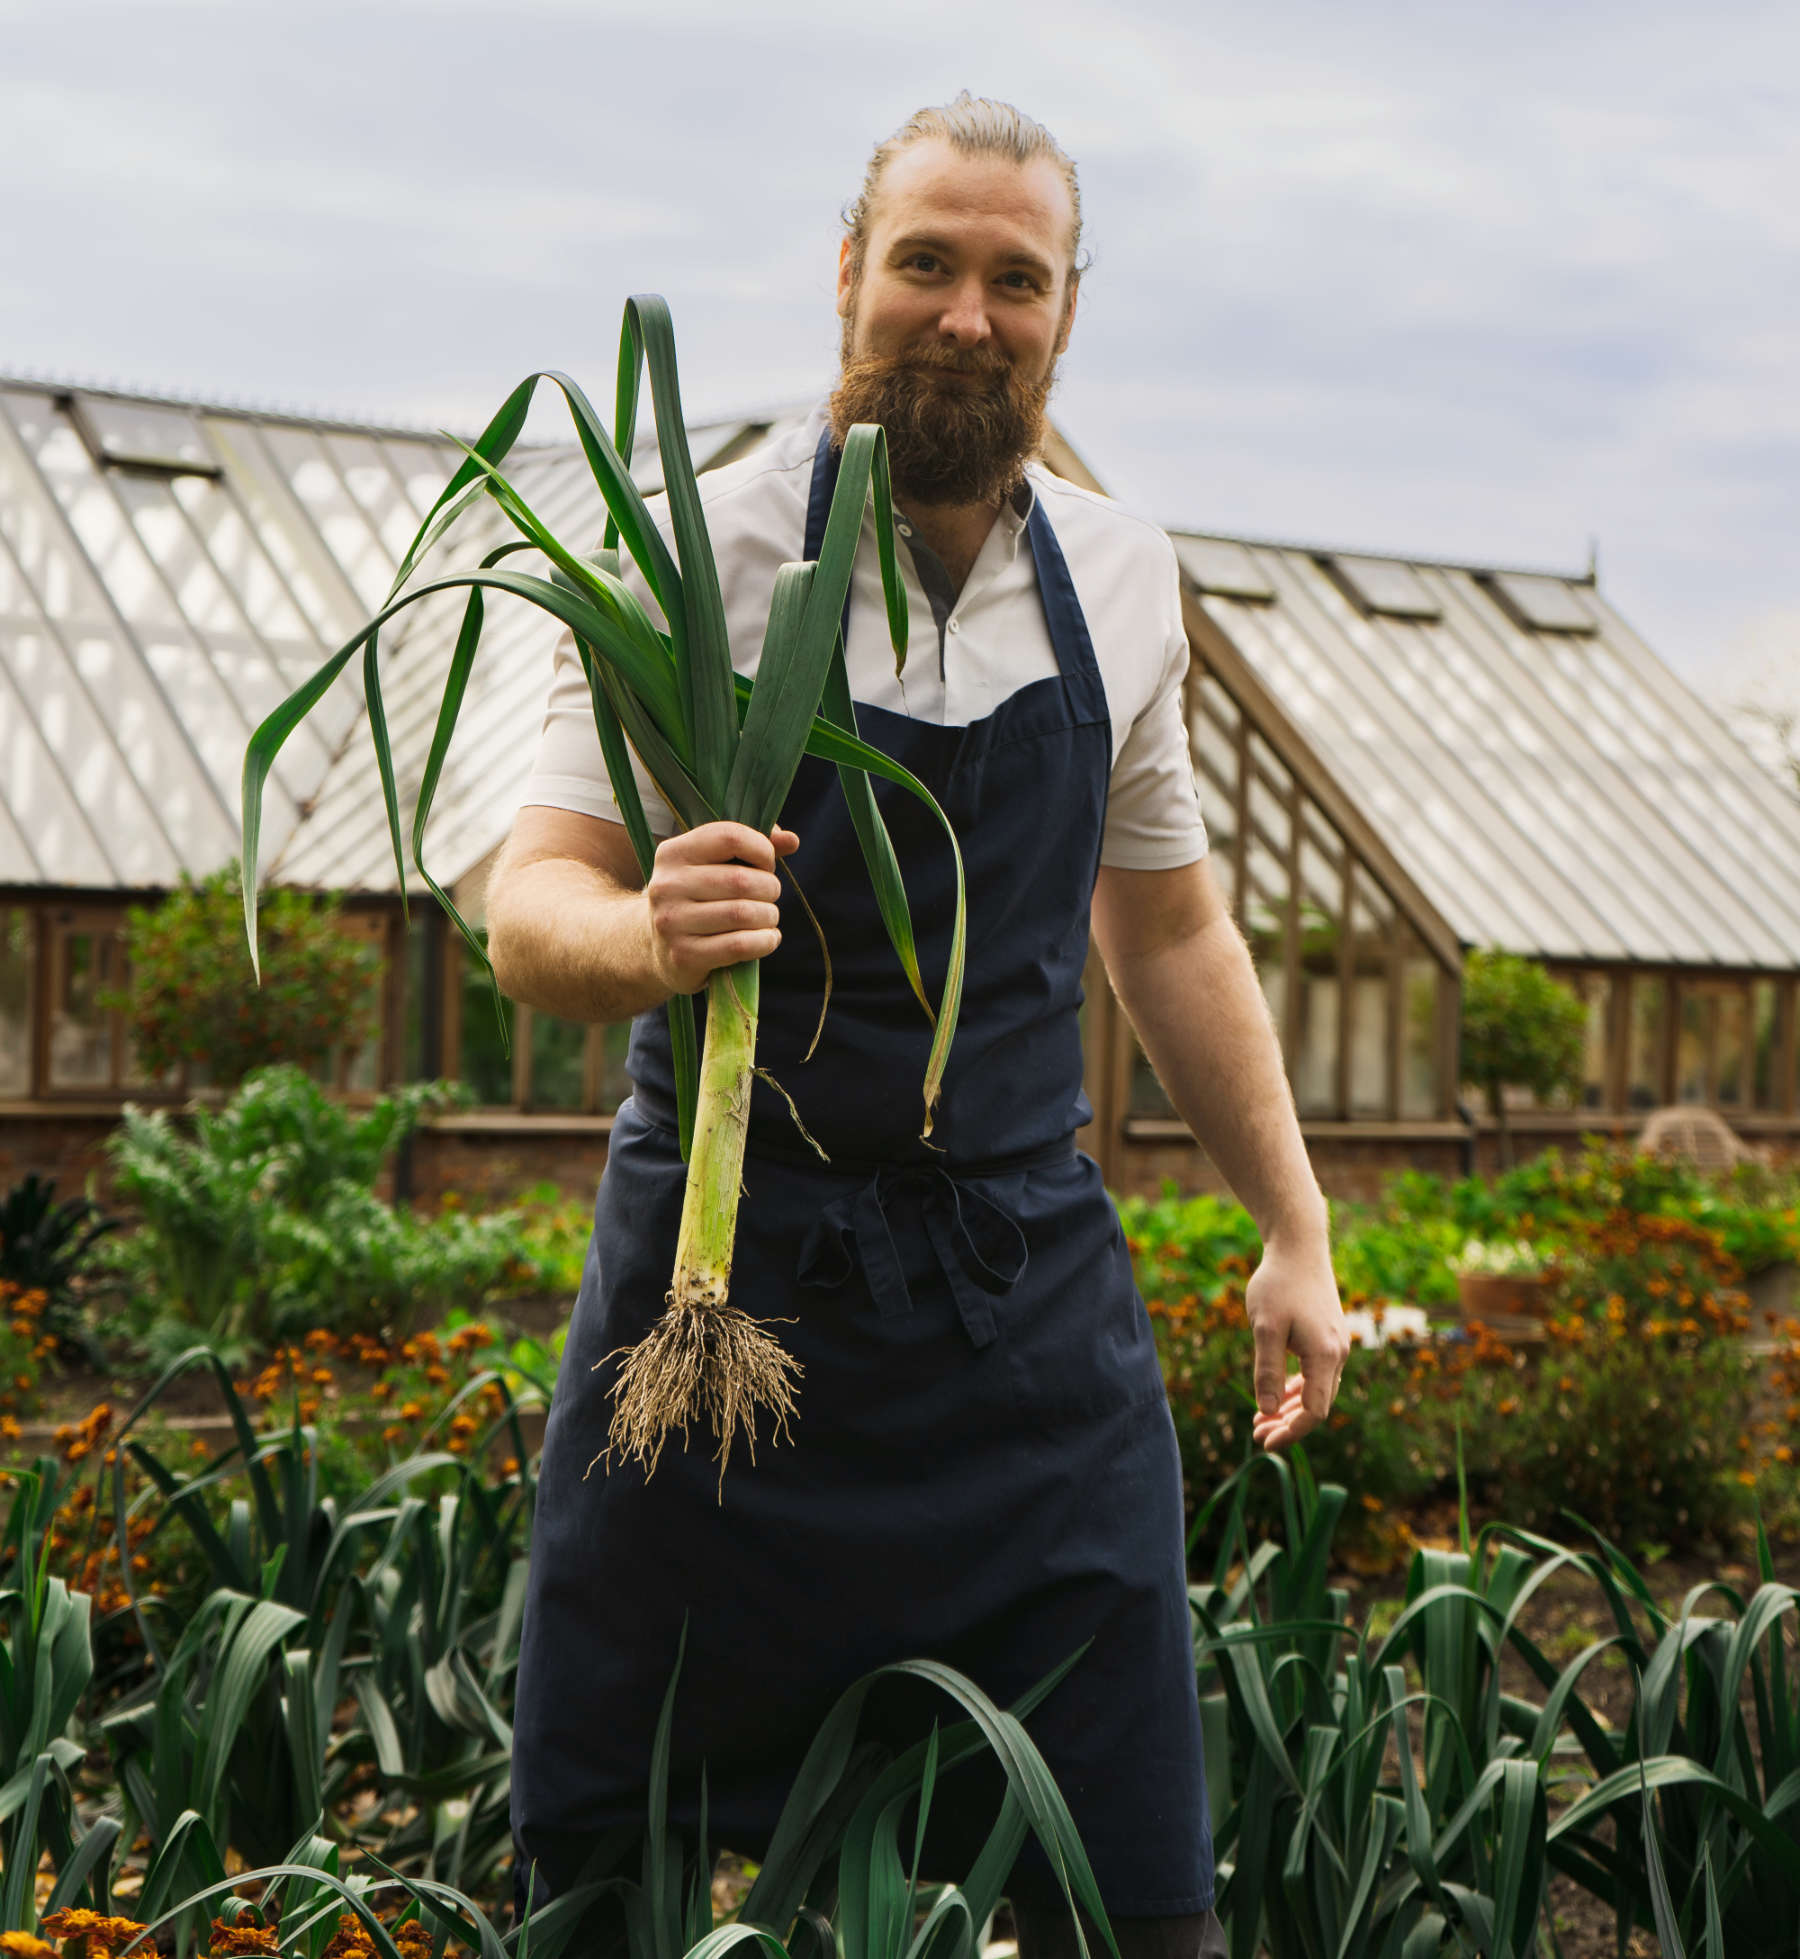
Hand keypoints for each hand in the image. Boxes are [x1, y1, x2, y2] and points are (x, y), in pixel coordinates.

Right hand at [643, 822, 799, 994]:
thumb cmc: (698, 899)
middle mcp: (667, 885)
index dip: (761, 849)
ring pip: (743, 913)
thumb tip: (791, 840)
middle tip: (770, 895)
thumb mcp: (714, 866)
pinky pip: (740, 945)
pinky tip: (768, 938)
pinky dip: (765, 941)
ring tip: (768, 917)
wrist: (656, 949)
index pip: (729, 837)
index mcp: (673, 853)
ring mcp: (672, 922)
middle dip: (770, 888)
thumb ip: (753, 848)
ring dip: (769, 916)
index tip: (766, 865)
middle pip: (741, 880)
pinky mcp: (684, 955)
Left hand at [1245, 1231, 1350, 1450]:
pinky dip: (1296, 1389)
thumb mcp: (1264, 1328)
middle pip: (1317, 1405)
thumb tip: (1267, 1411)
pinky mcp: (1328, 1337)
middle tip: (1256, 1435)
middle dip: (1288, 1425)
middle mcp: (1337, 1354)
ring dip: (1290, 1408)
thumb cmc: (1278, 1284)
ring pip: (1316, 1391)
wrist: (1299, 1247)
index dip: (1291, 1432)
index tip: (1265, 1442)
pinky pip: (1316, 1374)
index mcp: (1324, 1355)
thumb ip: (1266, 1370)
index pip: (1314, 1411)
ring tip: (1260, 1421)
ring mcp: (1335, 1346)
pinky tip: (1277, 1397)